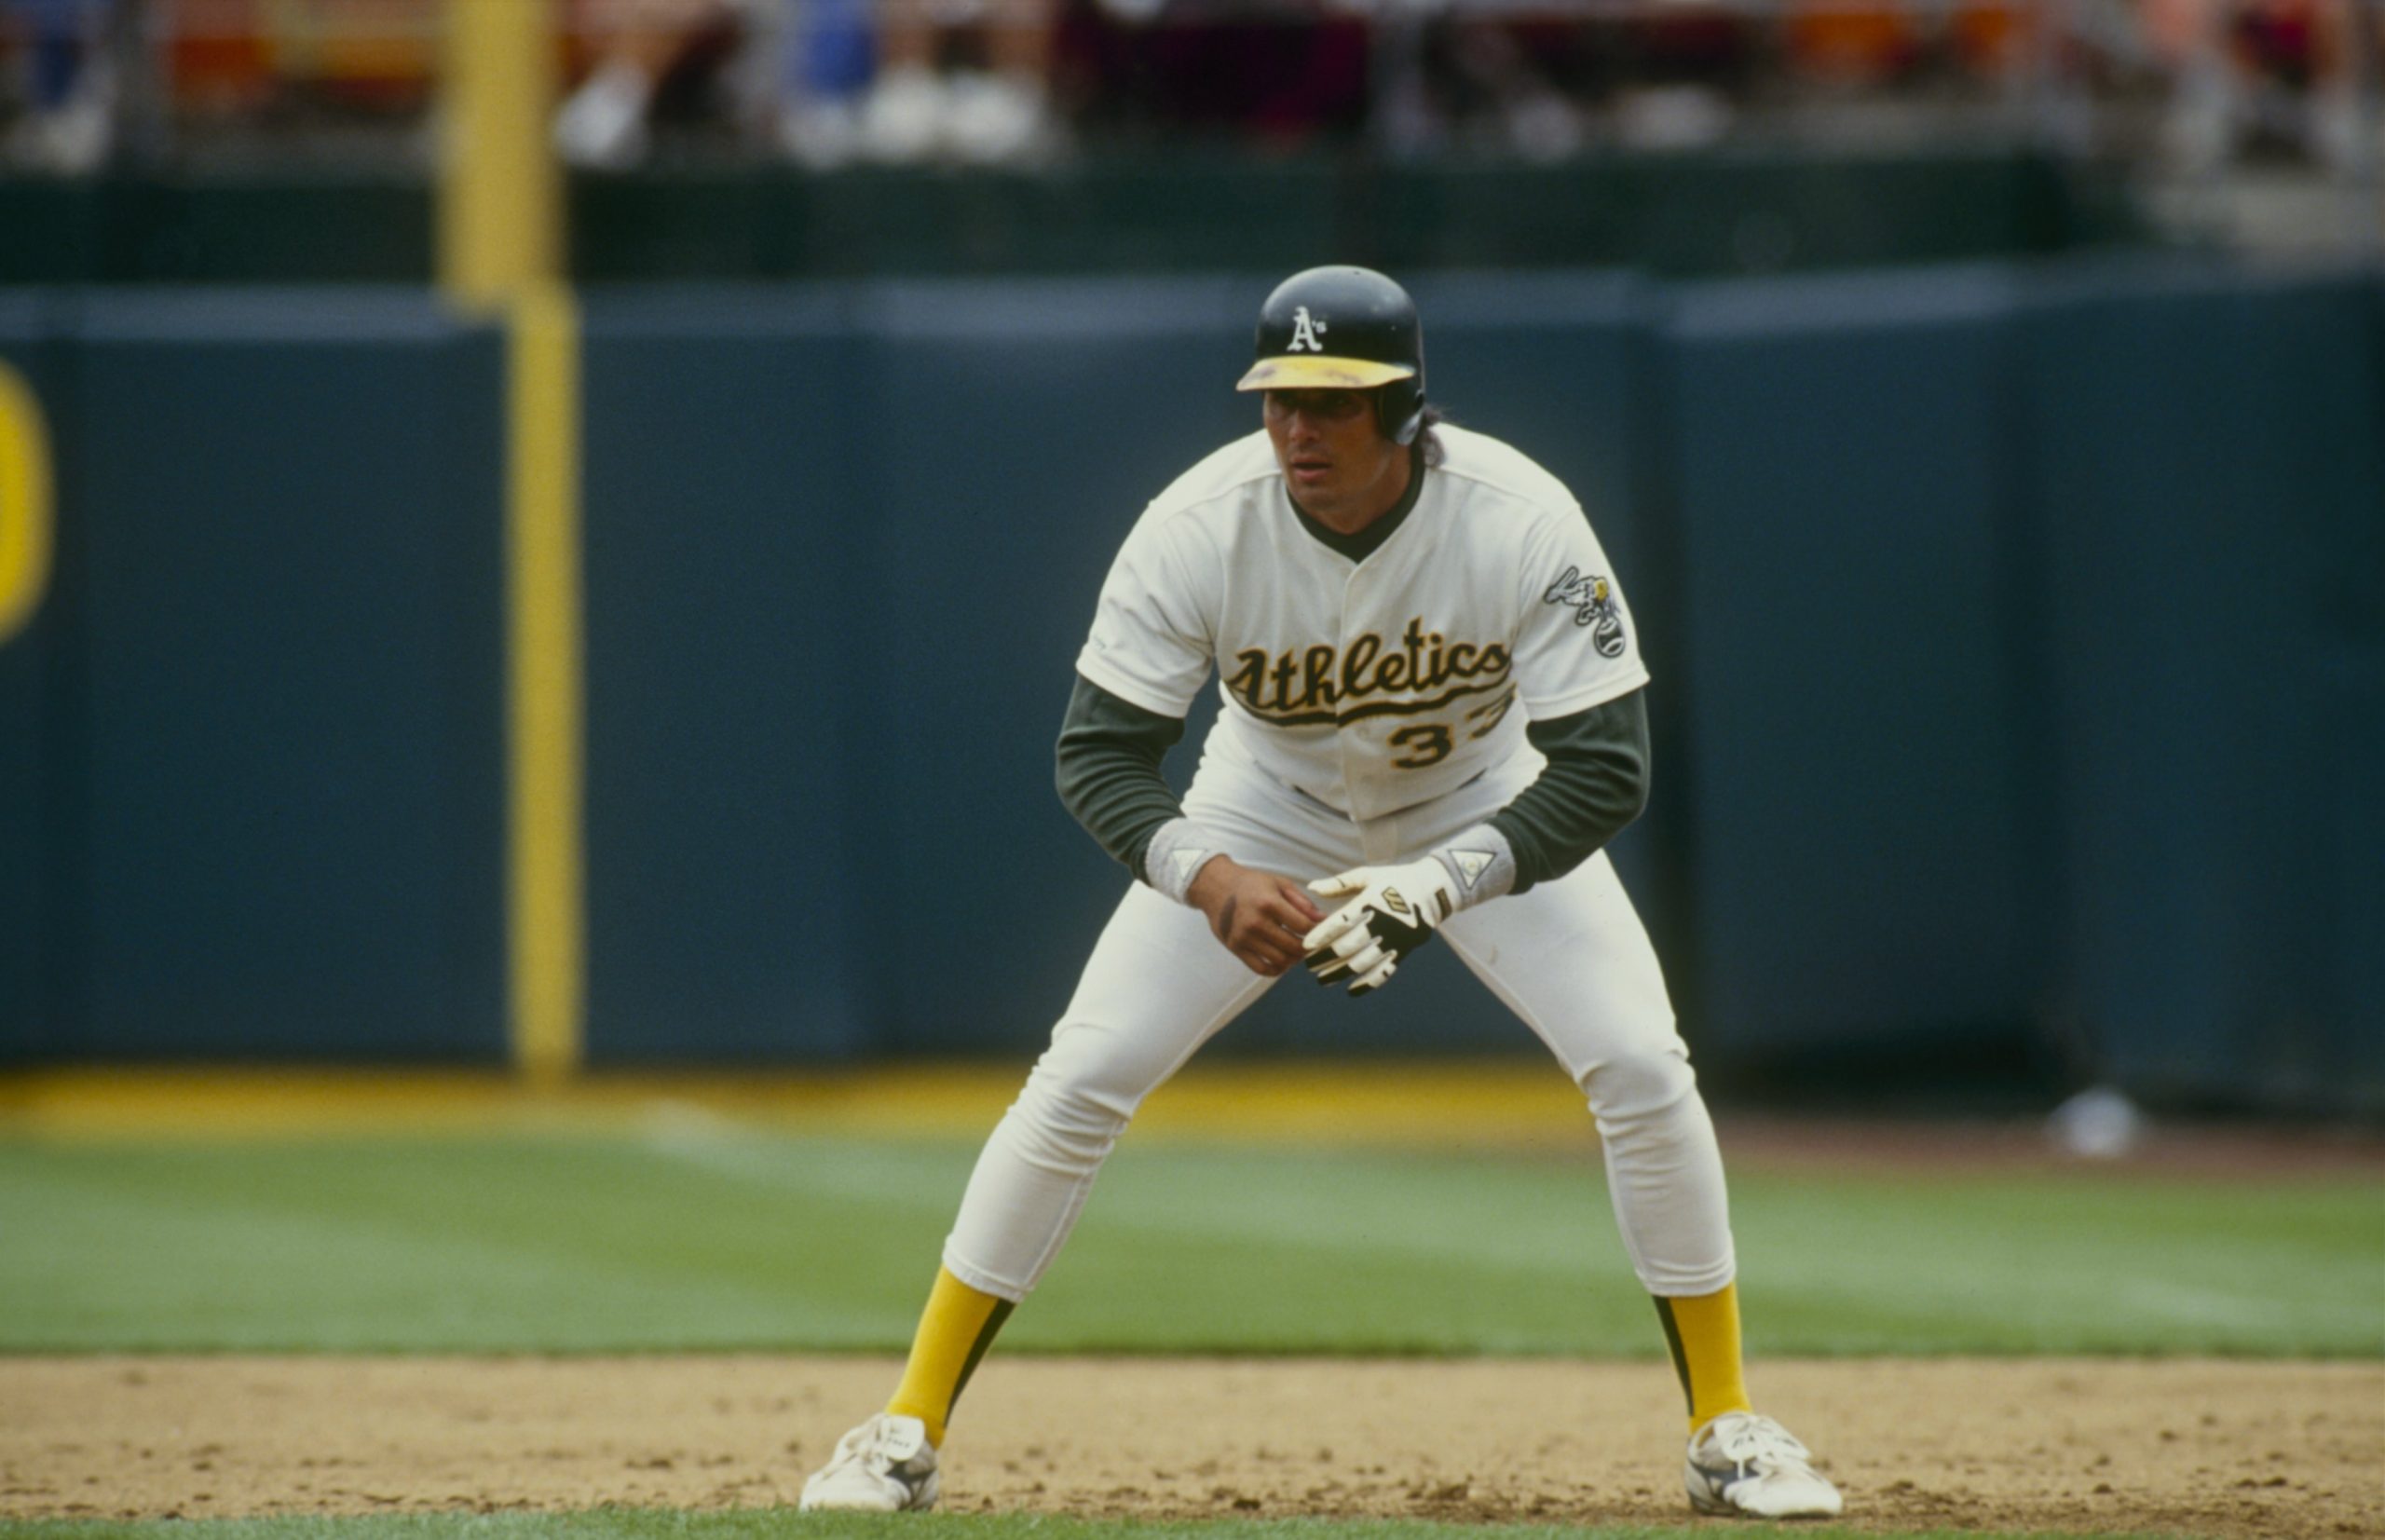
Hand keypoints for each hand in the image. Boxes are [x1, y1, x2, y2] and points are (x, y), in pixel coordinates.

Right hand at [1188, 857, 1326, 977]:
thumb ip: (1302, 902)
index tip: (1322, 931)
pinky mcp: (1235, 948)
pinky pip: (1261, 969)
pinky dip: (1277, 970)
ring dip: (1294, 959)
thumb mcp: (1279, 884)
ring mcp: (1244, 938)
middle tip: (1311, 944)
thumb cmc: (1252, 884)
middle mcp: (1255, 923)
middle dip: (1307, 948)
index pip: (1303, 926)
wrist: (1216, 887)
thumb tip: (1322, 920)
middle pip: (1293, 947)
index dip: (1317, 931)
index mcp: (1269, 903)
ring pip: (1280, 961)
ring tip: (1297, 951)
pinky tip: (1283, 961)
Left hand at [1301, 857, 1457, 995]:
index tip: (1306, 946)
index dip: (1322, 935)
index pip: (1341, 922)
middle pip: (1349, 946)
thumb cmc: (1394, 880)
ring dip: (1341, 973)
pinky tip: (1352, 990)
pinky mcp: (1404, 951)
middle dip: (1326, 958)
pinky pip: (1385, 972)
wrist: (1433, 890)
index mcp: (1370, 901)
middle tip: (1309, 966)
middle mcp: (1382, 923)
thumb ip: (1339, 883)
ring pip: (1363, 962)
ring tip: (1323, 980)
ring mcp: (1394, 940)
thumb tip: (1312, 887)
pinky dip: (1368, 983)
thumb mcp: (1367, 875)